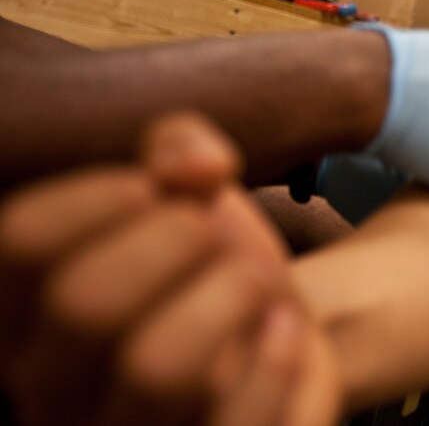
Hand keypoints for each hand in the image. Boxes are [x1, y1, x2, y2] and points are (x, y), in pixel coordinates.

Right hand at [0, 113, 339, 425]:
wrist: (283, 339)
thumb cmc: (215, 267)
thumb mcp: (191, 194)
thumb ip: (177, 149)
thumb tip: (200, 167)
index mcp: (29, 315)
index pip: (20, 245)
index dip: (96, 196)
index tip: (151, 185)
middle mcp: (55, 389)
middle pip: (84, 303)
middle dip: (176, 237)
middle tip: (212, 234)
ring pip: (157, 366)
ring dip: (232, 293)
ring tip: (255, 284)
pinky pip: (233, 424)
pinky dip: (275, 362)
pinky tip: (284, 332)